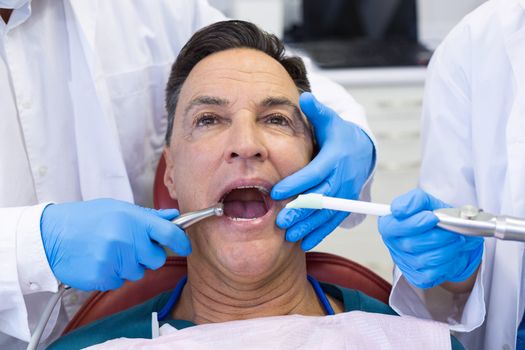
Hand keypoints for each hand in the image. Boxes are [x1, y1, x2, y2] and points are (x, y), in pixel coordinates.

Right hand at [40, 199, 190, 290]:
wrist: (51, 236)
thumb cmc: (86, 219)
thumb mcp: (118, 209)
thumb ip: (148, 216)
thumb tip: (173, 218)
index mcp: (133, 220)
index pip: (170, 233)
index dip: (181, 241)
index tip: (185, 246)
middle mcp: (126, 240)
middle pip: (156, 259)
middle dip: (148, 256)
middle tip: (130, 246)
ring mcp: (114, 260)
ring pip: (138, 272)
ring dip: (129, 265)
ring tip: (109, 251)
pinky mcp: (103, 277)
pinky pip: (120, 282)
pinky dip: (113, 274)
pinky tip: (100, 261)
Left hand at [272, 92, 373, 249]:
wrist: (361, 151)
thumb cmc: (339, 136)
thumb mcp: (330, 121)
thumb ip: (317, 112)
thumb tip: (305, 97)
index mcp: (335, 159)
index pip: (313, 174)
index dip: (295, 184)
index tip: (276, 193)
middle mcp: (342, 179)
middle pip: (320, 198)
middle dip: (300, 211)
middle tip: (281, 221)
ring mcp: (345, 194)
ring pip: (326, 214)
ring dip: (308, 226)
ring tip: (289, 235)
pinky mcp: (345, 205)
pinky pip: (333, 222)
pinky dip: (320, 233)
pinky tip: (305, 242)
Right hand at [378, 189, 483, 288]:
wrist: (450, 238)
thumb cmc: (434, 219)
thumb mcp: (426, 202)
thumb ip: (414, 200)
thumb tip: (400, 209)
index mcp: (389, 224)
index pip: (392, 227)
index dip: (413, 223)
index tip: (432, 217)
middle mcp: (393, 245)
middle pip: (411, 244)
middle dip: (437, 236)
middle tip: (453, 229)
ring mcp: (404, 263)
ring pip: (425, 259)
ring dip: (447, 249)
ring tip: (456, 240)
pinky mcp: (417, 277)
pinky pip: (433, 273)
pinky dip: (448, 262)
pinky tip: (451, 253)